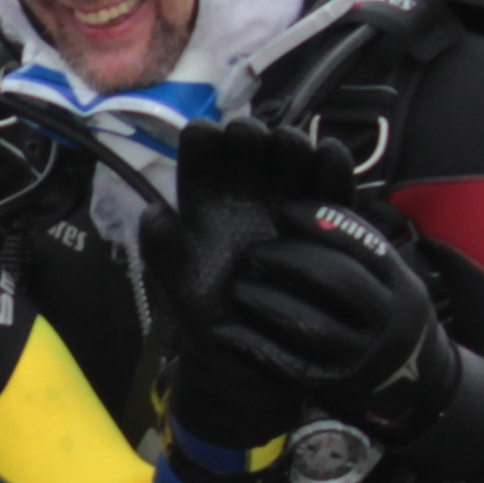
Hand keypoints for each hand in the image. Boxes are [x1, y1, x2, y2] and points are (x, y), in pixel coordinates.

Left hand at [141, 114, 364, 436]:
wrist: (251, 347)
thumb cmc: (208, 308)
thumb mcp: (178, 281)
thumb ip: (162, 247)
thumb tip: (155, 212)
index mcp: (205, 197)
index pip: (202, 150)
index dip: (204, 139)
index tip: (207, 138)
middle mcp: (244, 190)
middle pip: (249, 143)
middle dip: (249, 135)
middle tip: (251, 139)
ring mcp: (284, 197)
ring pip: (290, 155)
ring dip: (289, 143)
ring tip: (289, 146)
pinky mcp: (321, 213)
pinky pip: (329, 182)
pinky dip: (328, 164)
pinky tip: (325, 154)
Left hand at [205, 206, 449, 432]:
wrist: (421, 387)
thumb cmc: (386, 317)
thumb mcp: (390, 281)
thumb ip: (355, 249)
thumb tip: (303, 202)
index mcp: (401, 285)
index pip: (364, 244)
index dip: (322, 222)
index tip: (284, 210)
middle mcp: (388, 321)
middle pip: (338, 280)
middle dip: (290, 260)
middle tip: (254, 253)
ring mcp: (362, 358)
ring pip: (311, 326)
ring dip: (266, 303)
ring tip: (238, 288)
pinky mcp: (334, 388)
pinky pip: (289, 367)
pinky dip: (253, 348)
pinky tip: (224, 333)